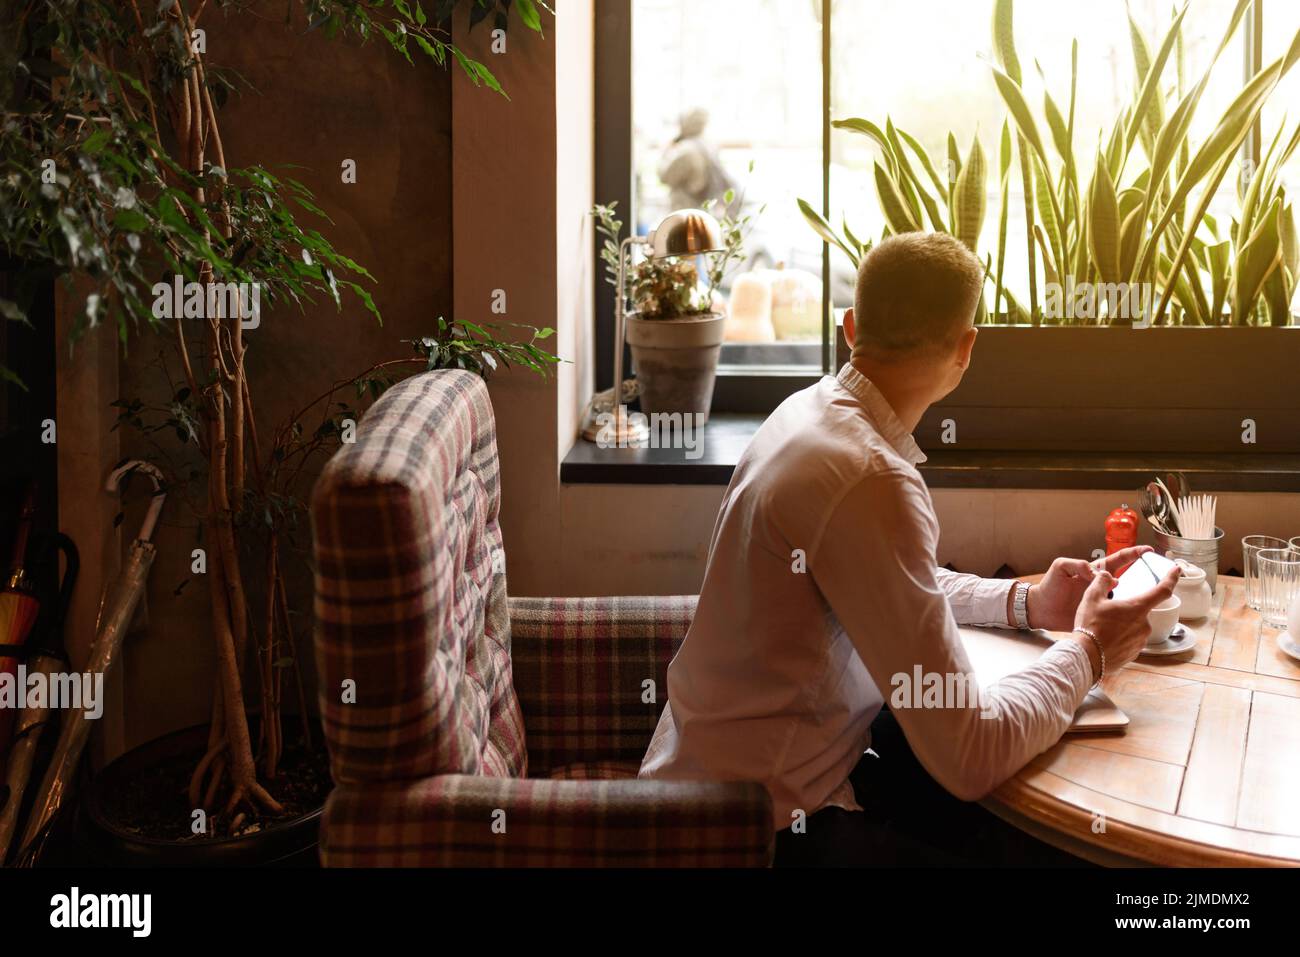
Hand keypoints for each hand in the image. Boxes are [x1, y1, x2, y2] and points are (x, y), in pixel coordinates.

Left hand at [1024, 546, 1154, 631]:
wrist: (1040, 610)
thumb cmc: (1049, 586)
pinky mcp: (1099, 616)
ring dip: (1138, 598)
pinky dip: (1127, 615)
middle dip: (1144, 577)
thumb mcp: (1060, 568)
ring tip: (1153, 598)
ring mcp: (1102, 601)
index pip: (1118, 560)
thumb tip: (1096, 573)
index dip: (1133, 554)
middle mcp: (1102, 586)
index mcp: (1095, 572)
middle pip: (1129, 579)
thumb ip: (1076, 564)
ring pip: (1126, 598)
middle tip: (1160, 576)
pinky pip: (1117, 614)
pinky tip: (1136, 618)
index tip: (1149, 550)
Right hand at [1071, 564, 1182, 678]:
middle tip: (1107, 613)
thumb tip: (1107, 575)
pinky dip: (1120, 638)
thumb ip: (1101, 582)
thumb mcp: (1091, 598)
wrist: (1086, 657)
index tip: (1177, 569)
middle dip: (1126, 609)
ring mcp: (1141, 640)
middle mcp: (1144, 624)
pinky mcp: (1135, 652)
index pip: (1162, 589)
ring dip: (1122, 624)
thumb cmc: (1090, 627)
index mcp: (1137, 607)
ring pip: (1134, 626)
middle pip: (1139, 610)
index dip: (1171, 578)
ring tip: (1102, 628)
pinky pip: (1130, 640)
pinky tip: (1105, 639)